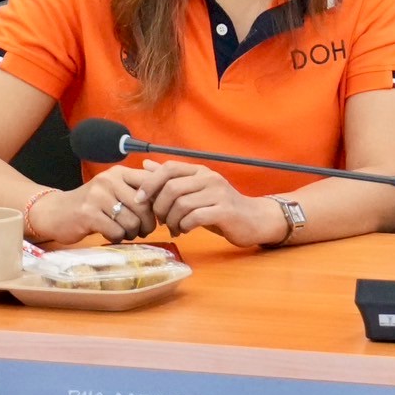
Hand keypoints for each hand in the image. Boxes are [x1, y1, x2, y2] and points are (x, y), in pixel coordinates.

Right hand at [27, 167, 157, 244]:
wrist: (55, 212)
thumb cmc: (92, 203)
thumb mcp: (114, 189)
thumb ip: (138, 189)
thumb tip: (168, 196)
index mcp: (119, 172)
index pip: (151, 183)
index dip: (159, 202)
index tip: (158, 214)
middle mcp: (109, 181)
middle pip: (144, 206)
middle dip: (148, 223)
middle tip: (144, 230)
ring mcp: (97, 197)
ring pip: (131, 221)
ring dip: (133, 233)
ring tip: (127, 233)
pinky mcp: (88, 215)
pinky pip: (116, 231)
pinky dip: (118, 238)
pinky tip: (112, 235)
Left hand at [141, 159, 286, 247]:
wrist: (254, 219)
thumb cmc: (220, 206)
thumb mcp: (195, 190)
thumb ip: (171, 178)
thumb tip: (146, 164)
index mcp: (201, 171)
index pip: (169, 168)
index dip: (150, 183)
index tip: (140, 200)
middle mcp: (210, 178)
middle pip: (172, 188)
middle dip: (160, 207)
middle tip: (161, 220)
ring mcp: (219, 193)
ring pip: (181, 204)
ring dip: (171, 220)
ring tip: (174, 227)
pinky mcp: (224, 211)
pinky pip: (194, 217)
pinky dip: (184, 226)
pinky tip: (185, 230)